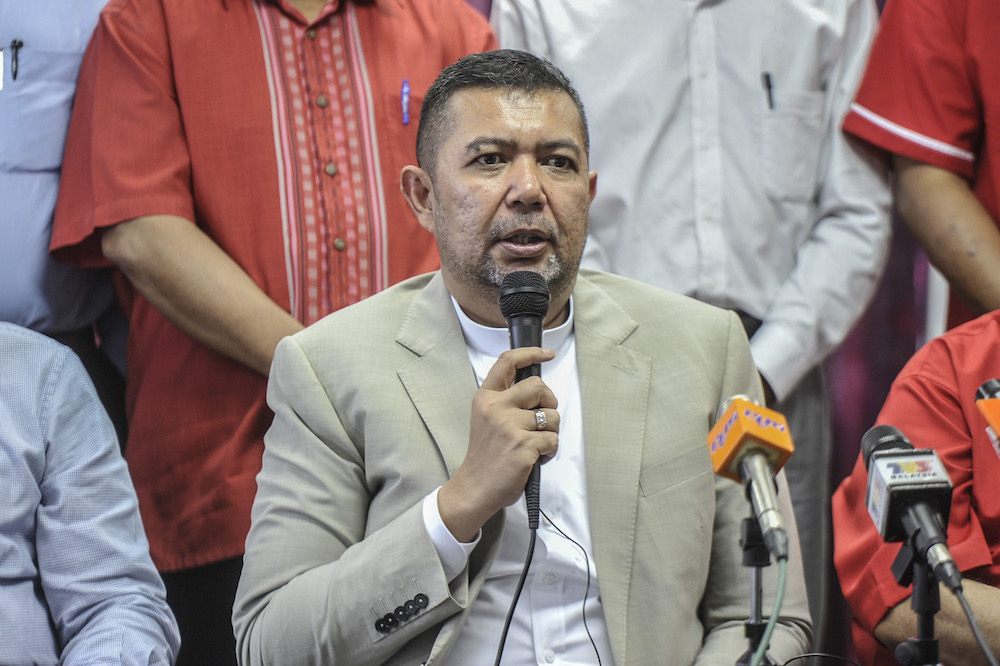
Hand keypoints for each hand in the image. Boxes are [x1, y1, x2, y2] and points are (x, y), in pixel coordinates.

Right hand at [438, 347, 558, 540]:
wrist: (475, 487)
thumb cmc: (485, 456)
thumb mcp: (485, 418)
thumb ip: (505, 401)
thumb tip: (537, 391)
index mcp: (485, 398)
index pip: (508, 362)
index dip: (531, 353)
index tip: (547, 354)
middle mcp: (496, 407)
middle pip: (539, 387)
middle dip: (549, 402)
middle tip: (541, 419)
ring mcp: (510, 426)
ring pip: (552, 416)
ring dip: (550, 432)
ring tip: (532, 444)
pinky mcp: (524, 445)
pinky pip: (553, 440)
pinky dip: (549, 451)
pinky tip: (533, 458)